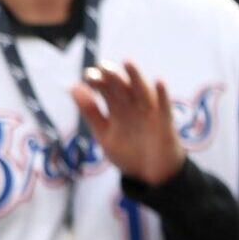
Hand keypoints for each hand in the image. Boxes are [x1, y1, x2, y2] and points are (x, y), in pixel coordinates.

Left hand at [73, 60, 185, 187]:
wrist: (151, 176)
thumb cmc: (128, 153)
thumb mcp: (104, 134)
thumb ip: (90, 112)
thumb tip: (73, 87)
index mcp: (116, 107)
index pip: (105, 88)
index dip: (97, 80)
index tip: (89, 76)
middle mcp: (132, 105)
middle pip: (121, 86)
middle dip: (113, 76)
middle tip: (103, 67)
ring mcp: (149, 112)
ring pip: (142, 90)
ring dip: (136, 77)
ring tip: (127, 62)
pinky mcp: (165, 122)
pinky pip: (164, 106)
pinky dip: (162, 94)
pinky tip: (158, 82)